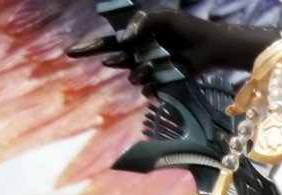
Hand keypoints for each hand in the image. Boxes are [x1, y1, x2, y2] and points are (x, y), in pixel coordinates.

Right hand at [68, 10, 243, 77]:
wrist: (209, 48)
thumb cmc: (187, 29)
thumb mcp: (164, 17)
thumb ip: (143, 21)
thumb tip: (125, 37)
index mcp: (134, 37)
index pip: (106, 42)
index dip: (89, 47)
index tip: (72, 53)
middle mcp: (138, 54)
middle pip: (114, 60)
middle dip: (111, 59)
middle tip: (114, 58)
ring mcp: (149, 70)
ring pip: (132, 76)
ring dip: (140, 71)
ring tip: (155, 63)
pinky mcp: (162, 83)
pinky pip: (148, 89)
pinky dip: (152, 85)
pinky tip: (161, 77)